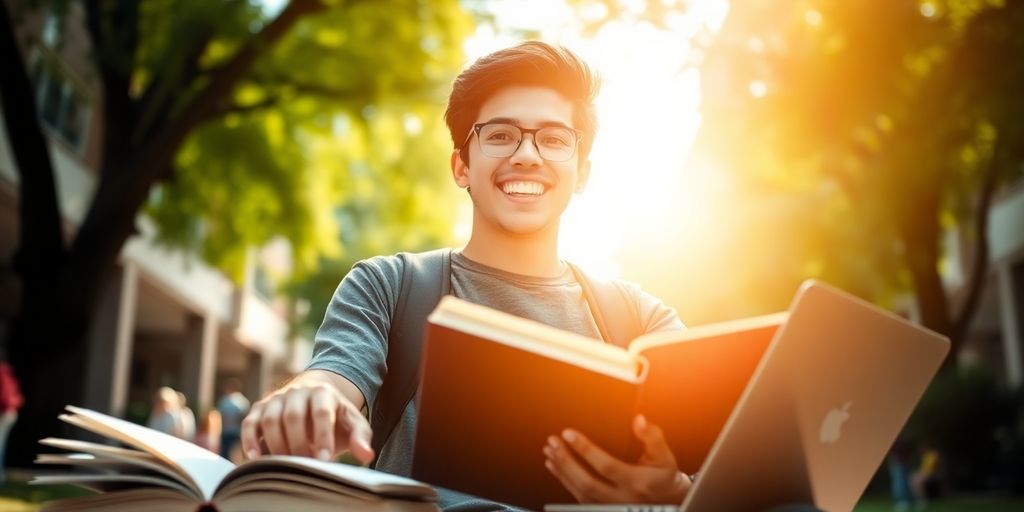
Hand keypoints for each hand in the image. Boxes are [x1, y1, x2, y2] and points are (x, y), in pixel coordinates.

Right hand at [240, 370, 373, 463]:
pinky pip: (250, 423)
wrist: (315, 396)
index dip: (323, 436)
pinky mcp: (260, 408)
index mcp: (323, 393)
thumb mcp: (352, 422)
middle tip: (305, 464)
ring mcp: (276, 399)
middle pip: (293, 416)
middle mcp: (297, 392)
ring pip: (270, 419)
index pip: (322, 413)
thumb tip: (366, 455)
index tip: (325, 460)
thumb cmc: (336, 416)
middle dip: (298, 443)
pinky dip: (250, 440)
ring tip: (287, 464)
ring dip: (276, 444)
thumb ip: (360, 437)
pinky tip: (255, 458)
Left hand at [543, 415, 690, 503]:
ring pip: (579, 491)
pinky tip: (554, 466)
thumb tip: (639, 420)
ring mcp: (610, 505)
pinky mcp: (602, 507)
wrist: (667, 501)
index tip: (568, 433)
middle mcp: (622, 498)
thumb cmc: (663, 475)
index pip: (606, 466)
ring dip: (562, 470)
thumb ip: (652, 436)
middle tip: (553, 442)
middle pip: (587, 482)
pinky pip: (578, 497)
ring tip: (550, 450)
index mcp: (637, 482)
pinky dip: (564, 480)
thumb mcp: (664, 455)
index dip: (586, 450)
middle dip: (566, 461)